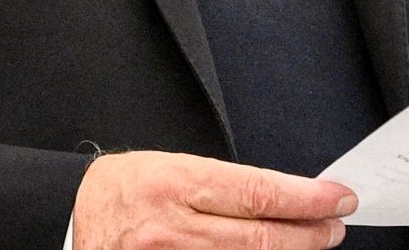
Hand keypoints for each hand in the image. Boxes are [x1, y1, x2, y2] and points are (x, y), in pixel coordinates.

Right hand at [72, 150, 356, 249]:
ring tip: (313, 241)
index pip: (258, 192)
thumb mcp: (168, 167)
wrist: (70, 217)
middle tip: (335, 225)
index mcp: (175, 183)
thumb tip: (278, 197)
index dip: (307, 198)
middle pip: (261, 236)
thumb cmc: (122, 188)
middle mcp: (173, 227)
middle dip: (309, 232)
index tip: (338, 197)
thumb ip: (220, 185)